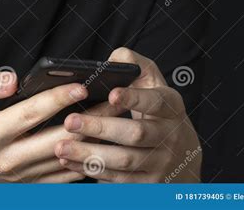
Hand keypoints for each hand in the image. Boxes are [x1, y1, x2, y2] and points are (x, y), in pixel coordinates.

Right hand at [0, 69, 120, 182]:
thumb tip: (13, 79)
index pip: (32, 114)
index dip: (59, 98)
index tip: (82, 85)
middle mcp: (6, 158)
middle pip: (58, 140)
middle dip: (90, 120)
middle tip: (115, 102)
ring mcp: (18, 175)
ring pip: (65, 159)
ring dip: (92, 140)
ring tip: (116, 120)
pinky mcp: (25, 182)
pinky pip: (61, 177)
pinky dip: (83, 163)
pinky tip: (101, 145)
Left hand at [55, 47, 201, 182]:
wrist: (182, 157)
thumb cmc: (157, 111)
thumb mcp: (154, 85)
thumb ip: (135, 65)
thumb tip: (113, 58)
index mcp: (170, 107)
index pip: (155, 101)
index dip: (134, 98)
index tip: (111, 94)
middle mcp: (169, 137)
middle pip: (135, 134)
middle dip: (100, 128)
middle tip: (70, 122)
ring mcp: (160, 163)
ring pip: (123, 161)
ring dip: (89, 154)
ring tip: (61, 146)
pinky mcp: (148, 185)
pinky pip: (118, 179)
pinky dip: (91, 171)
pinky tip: (70, 161)